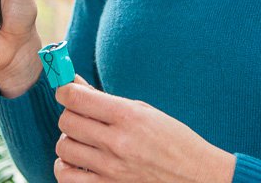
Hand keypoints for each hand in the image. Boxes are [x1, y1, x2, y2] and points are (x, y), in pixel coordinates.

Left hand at [54, 78, 235, 181]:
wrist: (197, 178)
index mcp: (128, 117)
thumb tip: (75, 86)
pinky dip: (66, 168)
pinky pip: (66, 178)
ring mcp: (111, 170)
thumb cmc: (174, 141)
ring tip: (83, 140)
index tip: (66, 90)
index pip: (76, 98)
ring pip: (63, 148)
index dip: (64, 90)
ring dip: (69, 141)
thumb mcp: (145, 112)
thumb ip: (109, 101)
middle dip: (70, 114)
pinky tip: (79, 162)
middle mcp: (117, 143)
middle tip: (82, 116)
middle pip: (66, 121)